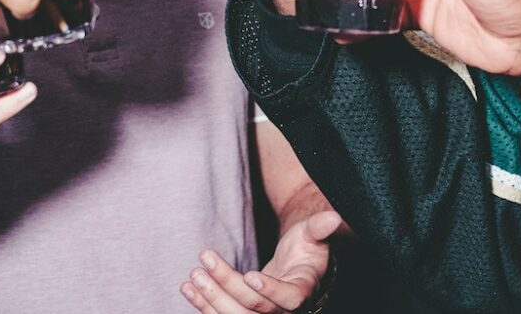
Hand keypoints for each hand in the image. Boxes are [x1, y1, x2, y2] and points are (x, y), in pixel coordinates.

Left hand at [180, 211, 341, 312]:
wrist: (297, 265)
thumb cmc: (306, 247)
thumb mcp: (313, 234)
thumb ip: (320, 227)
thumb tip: (334, 217)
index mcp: (304, 291)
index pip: (290, 298)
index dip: (271, 290)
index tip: (250, 275)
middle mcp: (284, 310)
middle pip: (255, 307)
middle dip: (227, 285)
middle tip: (205, 260)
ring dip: (211, 298)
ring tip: (194, 275)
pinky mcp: (245, 313)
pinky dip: (203, 304)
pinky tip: (187, 288)